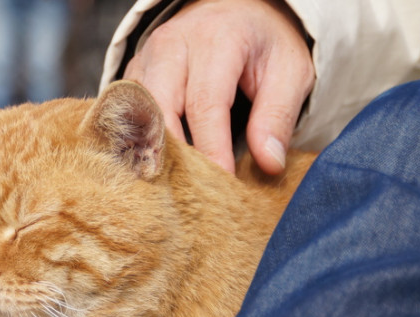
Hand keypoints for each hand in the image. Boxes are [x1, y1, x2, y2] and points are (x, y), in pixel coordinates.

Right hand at [124, 0, 313, 173]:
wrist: (237, 11)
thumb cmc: (264, 44)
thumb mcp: (289, 72)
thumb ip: (277, 117)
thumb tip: (268, 164)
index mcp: (217, 39)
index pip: (206, 104)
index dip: (211, 149)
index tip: (221, 184)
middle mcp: (174, 43)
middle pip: (160, 108)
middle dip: (172, 155)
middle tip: (187, 194)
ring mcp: (148, 56)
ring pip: (137, 111)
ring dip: (150, 150)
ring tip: (168, 186)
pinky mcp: (135, 71)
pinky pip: (129, 111)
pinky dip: (139, 139)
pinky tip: (156, 166)